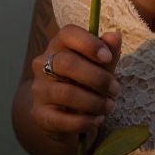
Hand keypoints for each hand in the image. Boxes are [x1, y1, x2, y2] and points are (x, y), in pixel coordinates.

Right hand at [29, 25, 122, 141]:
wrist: (64, 116)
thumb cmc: (85, 83)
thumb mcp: (100, 66)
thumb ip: (108, 52)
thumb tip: (115, 35)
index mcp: (58, 46)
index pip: (67, 34)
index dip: (89, 43)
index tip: (108, 57)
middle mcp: (43, 65)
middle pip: (67, 63)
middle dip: (97, 77)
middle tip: (115, 89)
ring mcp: (39, 90)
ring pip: (66, 93)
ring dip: (94, 101)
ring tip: (109, 106)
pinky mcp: (39, 115)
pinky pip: (62, 119)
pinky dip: (85, 121)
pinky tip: (97, 121)